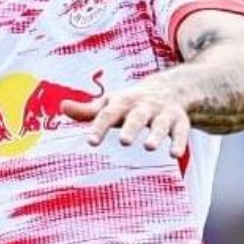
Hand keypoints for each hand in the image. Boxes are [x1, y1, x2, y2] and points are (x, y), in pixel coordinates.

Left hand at [61, 81, 190, 157]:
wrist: (170, 88)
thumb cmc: (132, 102)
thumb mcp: (110, 103)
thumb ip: (88, 111)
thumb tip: (62, 107)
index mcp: (124, 101)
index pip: (109, 114)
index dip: (99, 127)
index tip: (91, 142)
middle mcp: (144, 106)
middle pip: (137, 116)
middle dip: (132, 128)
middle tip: (125, 141)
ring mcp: (163, 113)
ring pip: (160, 124)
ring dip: (156, 135)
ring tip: (150, 146)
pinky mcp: (180, 122)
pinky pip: (181, 132)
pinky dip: (179, 143)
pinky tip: (175, 154)